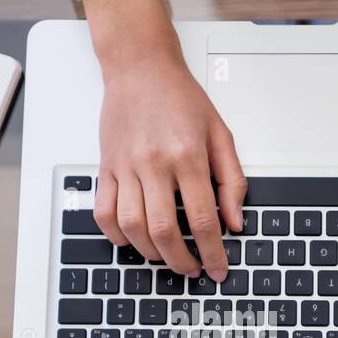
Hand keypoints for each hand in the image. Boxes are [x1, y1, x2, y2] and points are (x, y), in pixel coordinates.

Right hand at [84, 0, 245, 280]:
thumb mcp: (220, 133)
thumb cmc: (180, 97)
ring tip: (167, 257)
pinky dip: (117, 235)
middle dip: (181, 261)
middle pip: (164, 231)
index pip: (202, 218)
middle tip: (193, 270)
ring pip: (132, 227)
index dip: (212, 252)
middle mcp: (154, 164)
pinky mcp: (105, 167)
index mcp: (187, 156)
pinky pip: (104, 213)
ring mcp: (125, 167)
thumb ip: (231, 180)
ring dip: (150, 253)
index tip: (218, 269)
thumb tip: (234, 222)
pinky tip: (133, 240)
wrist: (140, 67)